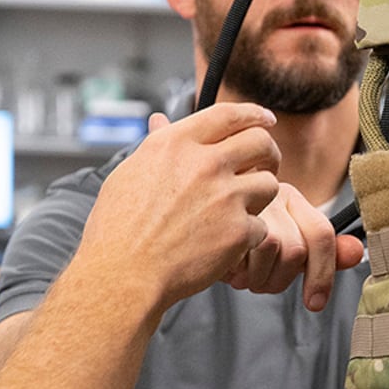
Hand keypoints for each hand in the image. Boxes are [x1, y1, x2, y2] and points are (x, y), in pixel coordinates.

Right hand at [77, 103, 280, 312]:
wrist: (124, 274)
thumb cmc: (118, 228)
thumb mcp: (131, 172)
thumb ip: (156, 144)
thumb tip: (160, 121)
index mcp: (176, 144)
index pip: (229, 114)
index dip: (253, 114)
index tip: (266, 119)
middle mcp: (205, 164)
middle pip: (261, 142)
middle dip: (269, 152)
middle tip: (266, 164)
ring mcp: (225, 198)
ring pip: (270, 184)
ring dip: (261, 196)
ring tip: (243, 209)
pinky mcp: (238, 232)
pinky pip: (262, 226)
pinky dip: (249, 236)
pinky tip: (229, 242)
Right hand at [225, 184, 366, 310]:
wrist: (189, 219)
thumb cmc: (241, 234)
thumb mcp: (283, 241)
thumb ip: (319, 249)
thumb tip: (357, 252)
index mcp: (291, 197)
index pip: (322, 235)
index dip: (322, 274)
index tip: (314, 303)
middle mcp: (272, 193)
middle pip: (297, 250)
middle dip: (280, 280)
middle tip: (261, 281)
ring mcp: (246, 201)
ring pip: (272, 250)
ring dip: (258, 277)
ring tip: (243, 273)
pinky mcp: (221, 216)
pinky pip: (242, 253)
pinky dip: (237, 272)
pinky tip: (227, 267)